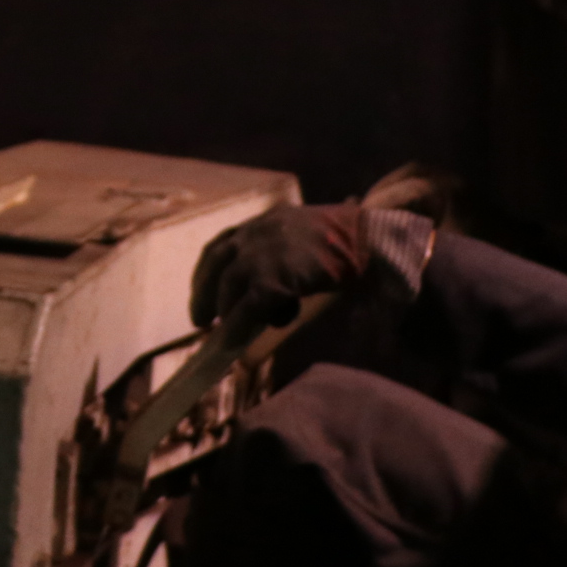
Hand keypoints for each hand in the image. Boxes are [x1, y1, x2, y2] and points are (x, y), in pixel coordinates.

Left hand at [188, 202, 368, 327]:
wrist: (366, 240)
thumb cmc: (345, 242)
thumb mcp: (305, 239)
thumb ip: (284, 257)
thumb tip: (273, 293)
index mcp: (263, 222)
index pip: (223, 243)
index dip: (210, 268)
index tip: (204, 285)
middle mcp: (254, 233)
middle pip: (215, 262)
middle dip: (203, 291)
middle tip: (200, 319)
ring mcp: (260, 255)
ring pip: (228, 287)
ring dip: (224, 312)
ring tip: (225, 332)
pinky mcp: (271, 280)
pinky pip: (246, 308)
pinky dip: (237, 327)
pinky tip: (233, 344)